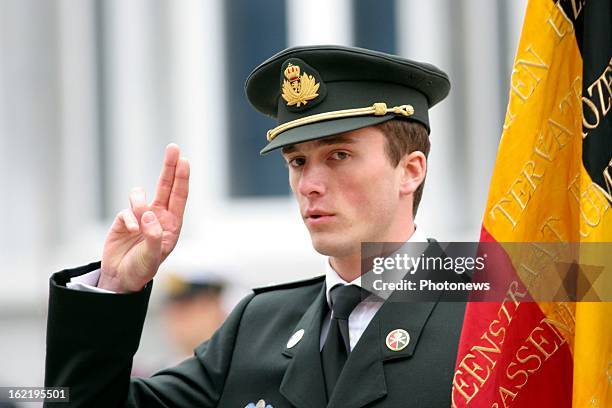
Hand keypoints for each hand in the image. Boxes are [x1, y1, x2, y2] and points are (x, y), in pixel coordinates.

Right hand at [98, 144, 189, 291]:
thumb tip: (149, 215)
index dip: (182, 178)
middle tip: (173, 147)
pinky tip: (130, 231)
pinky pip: (126, 211)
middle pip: (165, 186)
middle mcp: (158, 217)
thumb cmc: (142, 269)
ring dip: (139, 203)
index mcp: (172, 224)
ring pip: (140, 195)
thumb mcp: (152, 257)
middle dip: (169, 167)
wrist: (120, 278)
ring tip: (138, 224)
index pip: (179, 196)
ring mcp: (141, 217)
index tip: (184, 160)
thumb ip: (153, 236)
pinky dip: (128, 219)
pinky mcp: (123, 220)